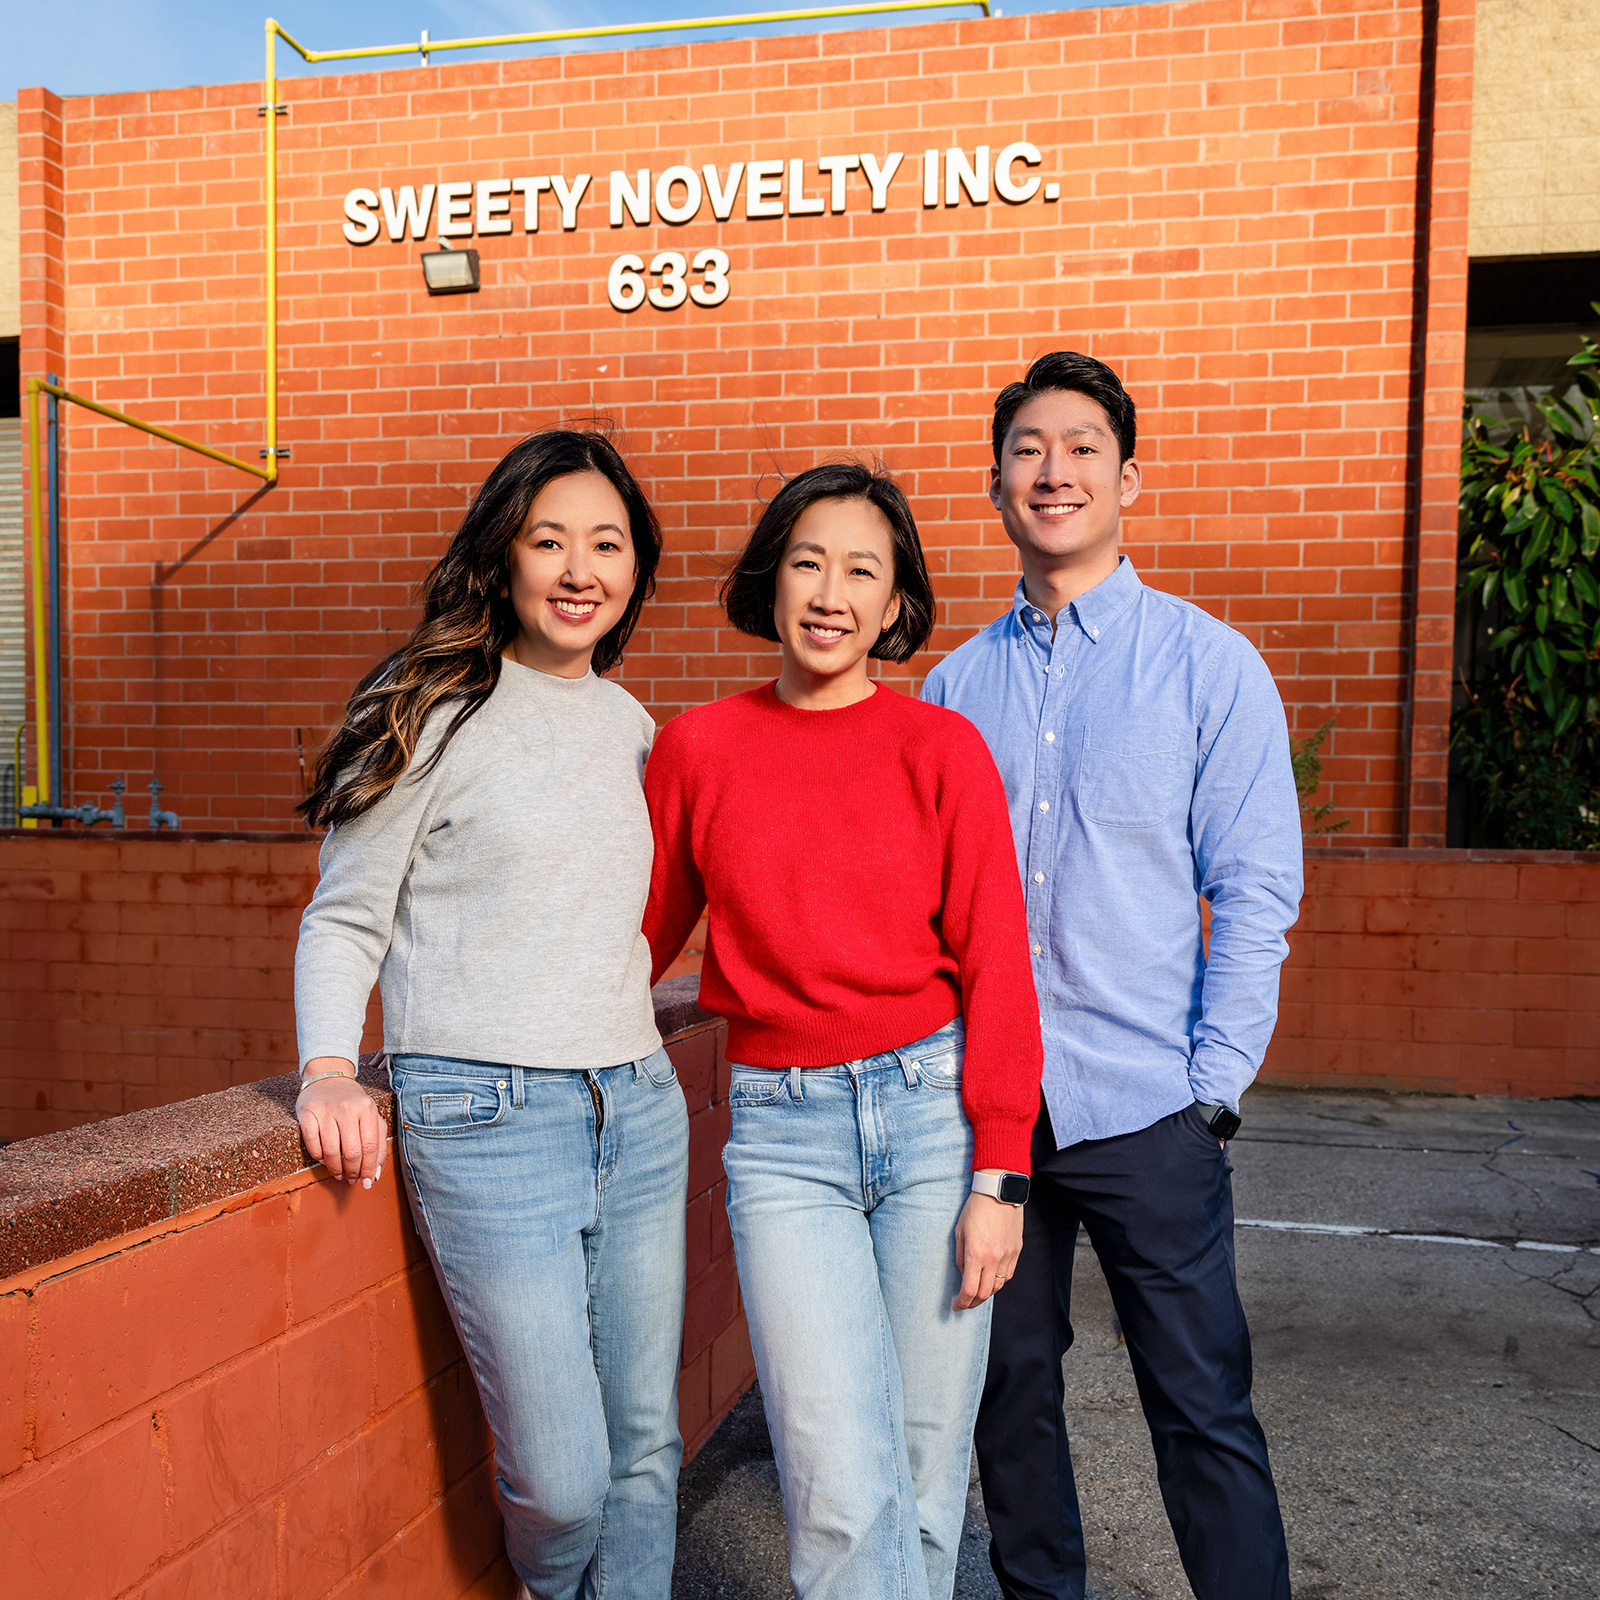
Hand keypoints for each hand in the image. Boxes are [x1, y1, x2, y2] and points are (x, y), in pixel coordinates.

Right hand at [296, 1057, 387, 1188]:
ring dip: (335, 1168)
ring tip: (338, 1173)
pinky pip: (312, 1144)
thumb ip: (378, 1142)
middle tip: (352, 1180)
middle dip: (353, 1172)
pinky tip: (323, 1160)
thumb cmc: (352, 1102)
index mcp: (367, 1108)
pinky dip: (318, 1157)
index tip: (368, 1182)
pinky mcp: (307, 1113)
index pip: (370, 1146)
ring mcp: (326, 1110)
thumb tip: (376, 1174)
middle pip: (351, 1151)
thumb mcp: (370, 1115)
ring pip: (330, 1151)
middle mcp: (347, 1108)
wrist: (327, 1077)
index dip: (369, 1168)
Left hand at [953, 1189, 1023, 1310]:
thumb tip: (963, 1274)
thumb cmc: (975, 1209)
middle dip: (973, 1302)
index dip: (962, 1303)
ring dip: (987, 1293)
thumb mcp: (959, 1231)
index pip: (969, 1290)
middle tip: (966, 1303)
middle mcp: (993, 1259)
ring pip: (998, 1286)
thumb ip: (960, 1256)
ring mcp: (1007, 1256)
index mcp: (976, 1254)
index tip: (956, 1307)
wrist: (999, 1192)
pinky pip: (1008, 1275)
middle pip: (984, 1293)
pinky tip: (992, 1280)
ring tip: (978, 1293)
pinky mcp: (1016, 1250)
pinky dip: (999, 1282)